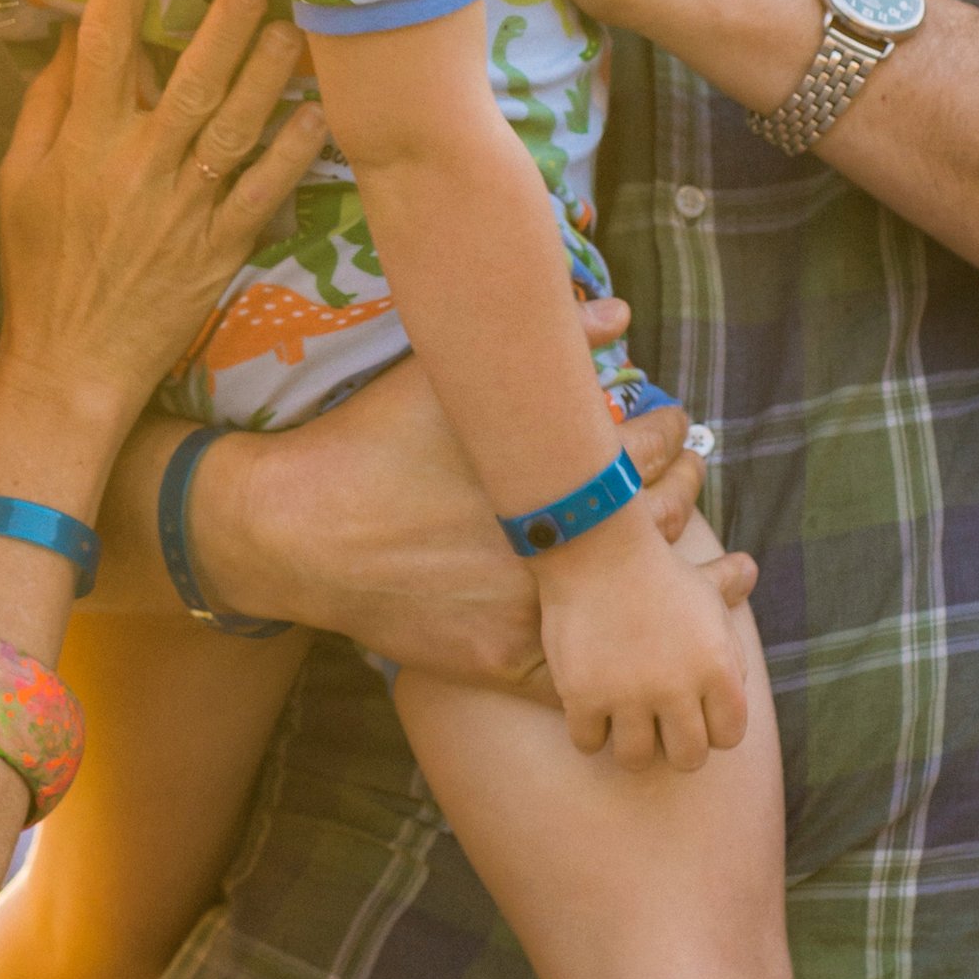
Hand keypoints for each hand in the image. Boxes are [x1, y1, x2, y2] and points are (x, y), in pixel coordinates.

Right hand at [0, 0, 327, 442]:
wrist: (73, 363)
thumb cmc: (41, 266)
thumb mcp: (20, 179)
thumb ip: (46, 105)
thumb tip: (73, 36)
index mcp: (84, 146)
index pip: (103, 50)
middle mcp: (138, 169)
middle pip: (190, 82)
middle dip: (223, 26)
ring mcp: (184, 209)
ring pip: (236, 127)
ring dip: (268, 74)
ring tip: (296, 29)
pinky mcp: (219, 248)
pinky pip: (263, 191)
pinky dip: (292, 152)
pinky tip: (317, 114)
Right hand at [169, 342, 751, 687]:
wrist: (293, 529)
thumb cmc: (367, 441)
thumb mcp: (443, 377)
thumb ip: (539, 344)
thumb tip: (614, 310)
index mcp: (546, 472)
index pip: (647, 448)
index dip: (670, 430)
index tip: (671, 421)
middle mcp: (550, 545)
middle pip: (654, 519)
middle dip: (680, 488)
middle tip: (684, 469)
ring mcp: (528, 610)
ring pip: (629, 597)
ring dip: (662, 567)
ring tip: (664, 536)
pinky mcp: (499, 659)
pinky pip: (578, 668)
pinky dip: (609, 649)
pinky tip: (625, 626)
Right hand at [536, 501, 750, 770]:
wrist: (595, 549)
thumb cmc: (654, 568)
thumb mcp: (702, 581)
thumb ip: (730, 593)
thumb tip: (751, 573)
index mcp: (718, 669)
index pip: (729, 736)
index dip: (711, 729)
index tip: (692, 714)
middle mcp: (679, 689)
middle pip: (687, 758)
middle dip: (673, 745)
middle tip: (655, 725)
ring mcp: (629, 696)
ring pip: (635, 760)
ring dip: (629, 745)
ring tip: (620, 724)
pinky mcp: (584, 696)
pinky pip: (587, 743)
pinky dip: (586, 731)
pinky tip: (586, 709)